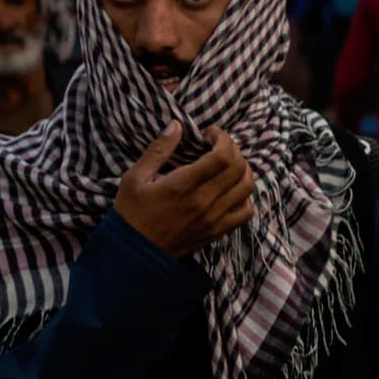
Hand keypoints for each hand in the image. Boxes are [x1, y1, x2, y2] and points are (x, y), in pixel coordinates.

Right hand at [117, 122, 253, 255]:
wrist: (134, 253)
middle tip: (217, 145)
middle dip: (233, 149)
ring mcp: (214, 219)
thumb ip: (158, 150)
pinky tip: (231, 189)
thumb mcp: (135, 177)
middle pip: (239, 168)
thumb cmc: (131, 212)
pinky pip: (246, 212)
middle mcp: (204, 202)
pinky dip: (245, 196)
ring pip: (247, 188)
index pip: (223, 156)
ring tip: (228, 163)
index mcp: (184, 185)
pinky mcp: (217, 232)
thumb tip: (177, 125)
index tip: (210, 134)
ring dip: (243, 169)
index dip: (223, 138)